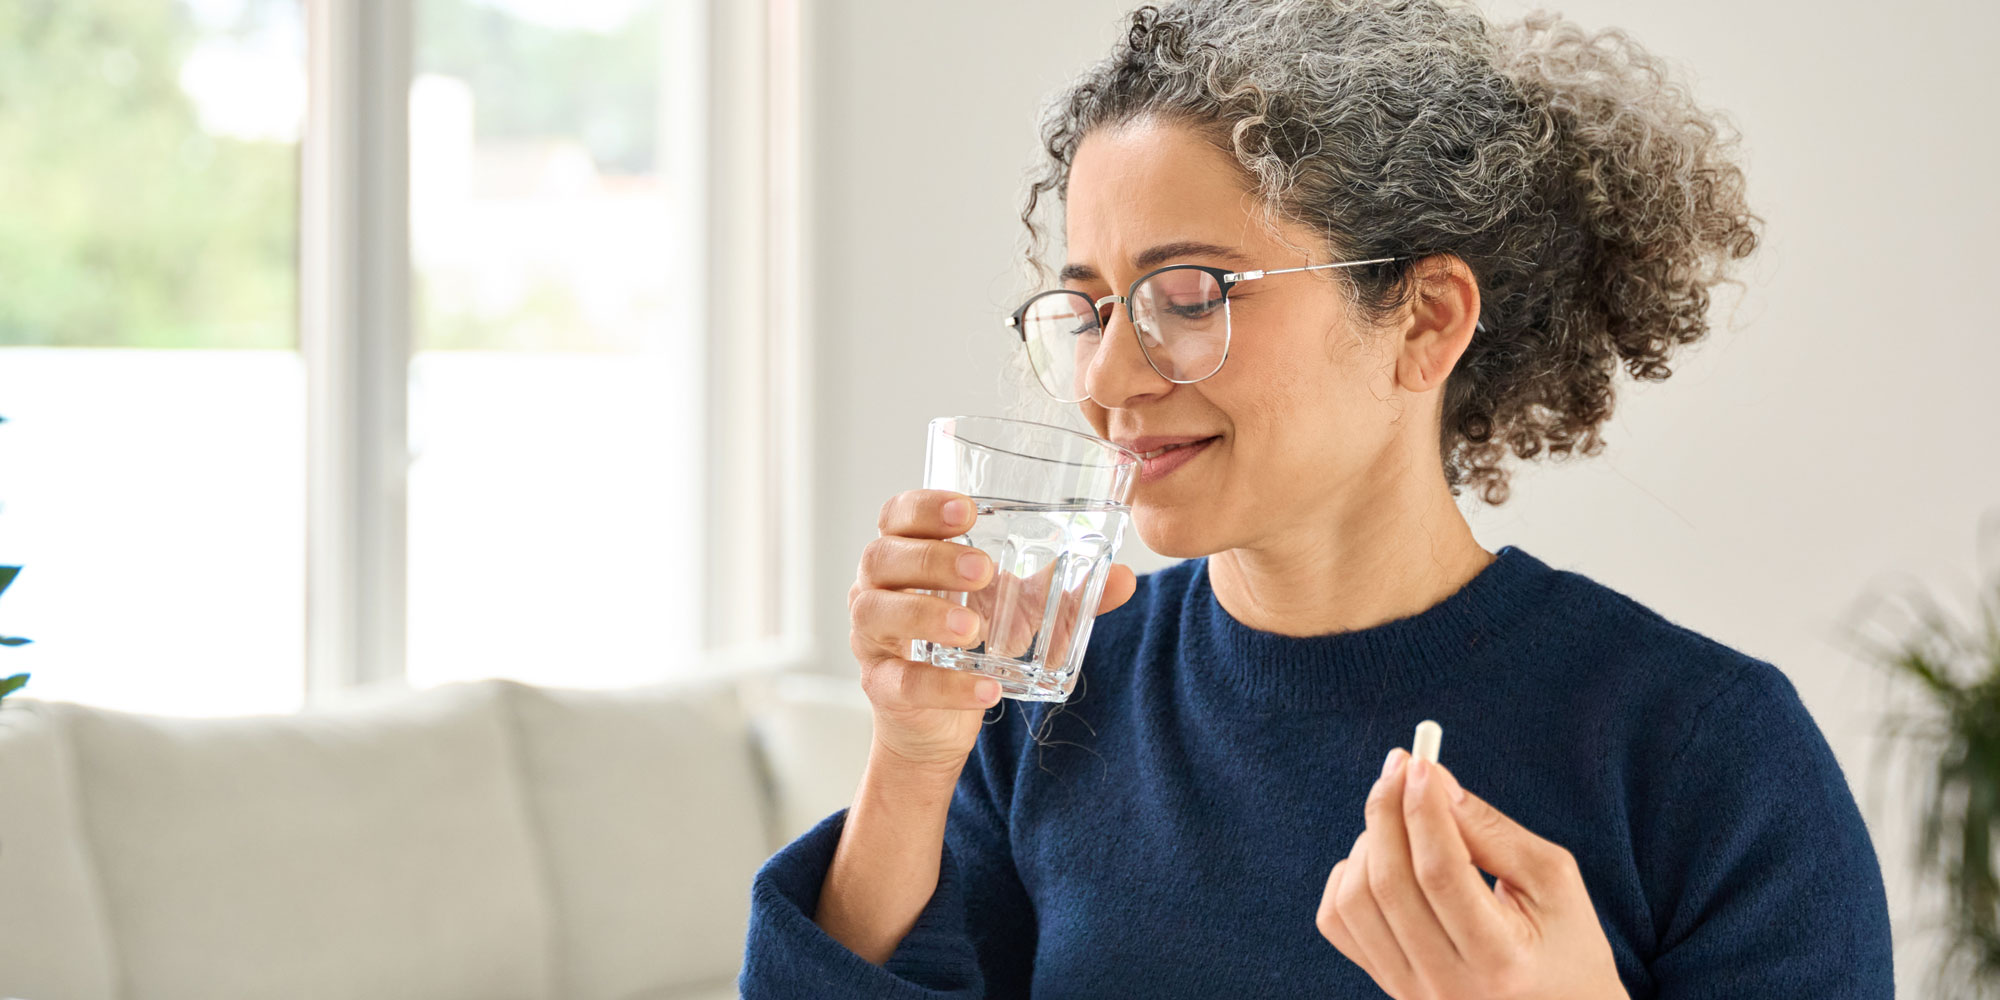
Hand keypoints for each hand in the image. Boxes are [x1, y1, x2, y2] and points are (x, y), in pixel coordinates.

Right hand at [848, 489, 1135, 770]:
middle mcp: (877, 587)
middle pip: (883, 555)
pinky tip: (987, 688)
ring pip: (878, 612)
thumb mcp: (1018, 609)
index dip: (924, 507)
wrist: (938, 720)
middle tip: (984, 570)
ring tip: (973, 627)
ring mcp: (872, 637)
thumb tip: (1124, 577)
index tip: (967, 511)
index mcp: (908, 553)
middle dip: (932, 558)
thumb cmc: (971, 640)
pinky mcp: (881, 686)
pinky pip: (903, 680)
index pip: (898, 514)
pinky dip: (946, 685)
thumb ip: (1061, 591)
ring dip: (926, 614)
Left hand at [1315, 748, 1628, 999]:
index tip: (1422, 763)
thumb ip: (1490, 830)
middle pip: (1390, 883)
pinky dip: (1347, 876)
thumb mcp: (1552, 881)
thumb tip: (1432, 779)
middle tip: (1400, 767)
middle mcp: (1447, 985)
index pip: (1441, 874)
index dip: (1425, 811)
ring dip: (1368, 842)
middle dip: (1388, 812)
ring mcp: (1409, 992)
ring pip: (1354, 900)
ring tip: (1402, 820)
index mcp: (1501, 961)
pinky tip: (1381, 860)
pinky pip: (1338, 922)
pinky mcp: (1385, 985)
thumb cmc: (1565, 943)